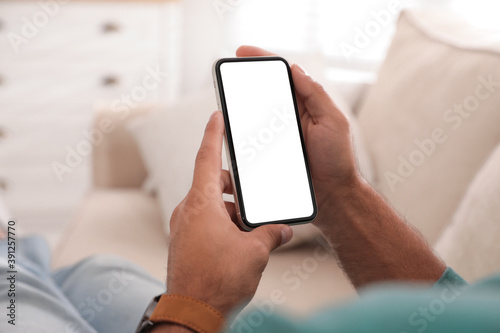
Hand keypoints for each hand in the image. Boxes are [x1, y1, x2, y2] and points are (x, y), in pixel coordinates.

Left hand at [166, 111, 292, 317]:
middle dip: (235, 190)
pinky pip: (204, 222)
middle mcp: (187, 211)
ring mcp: (182, 228)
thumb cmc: (218, 280)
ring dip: (230, 212)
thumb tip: (283, 231)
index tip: (215, 117)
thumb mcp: (255, 252)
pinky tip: (239, 243)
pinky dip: (221, 224)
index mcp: (201, 204)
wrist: (193, 314)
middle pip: (213, 184)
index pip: (207, 158)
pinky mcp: (184, 243)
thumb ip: (271, 234)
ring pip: (210, 205)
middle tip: (254, 203)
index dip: (213, 134)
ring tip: (250, 231)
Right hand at [236, 46, 360, 232]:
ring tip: (227, 101)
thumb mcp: (333, 122)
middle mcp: (292, 117)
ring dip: (241, 108)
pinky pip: (254, 140)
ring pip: (256, 116)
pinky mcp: (272, 153)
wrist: (333, 196)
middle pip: (264, 92)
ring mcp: (281, 135)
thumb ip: (316, 95)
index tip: (244, 52)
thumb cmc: (338, 160)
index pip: (283, 76)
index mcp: (307, 105)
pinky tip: (232, 130)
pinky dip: (242, 133)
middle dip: (246, 80)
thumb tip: (297, 69)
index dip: (263, 60)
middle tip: (229, 75)